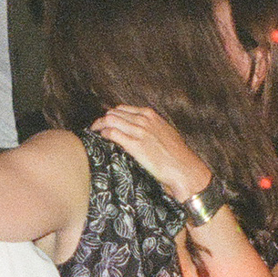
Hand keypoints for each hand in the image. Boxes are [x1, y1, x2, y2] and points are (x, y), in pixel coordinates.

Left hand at [91, 106, 210, 201]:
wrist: (183, 168)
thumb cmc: (176, 154)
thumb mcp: (164, 133)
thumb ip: (151, 127)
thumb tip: (139, 131)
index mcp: (150, 115)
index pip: (122, 109)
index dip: (111, 116)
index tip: (106, 124)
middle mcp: (143, 119)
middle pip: (113, 113)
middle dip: (102, 120)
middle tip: (95, 129)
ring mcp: (139, 131)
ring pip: (109, 120)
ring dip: (98, 126)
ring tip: (94, 133)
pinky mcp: (135, 145)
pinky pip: (112, 133)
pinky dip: (103, 135)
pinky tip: (101, 140)